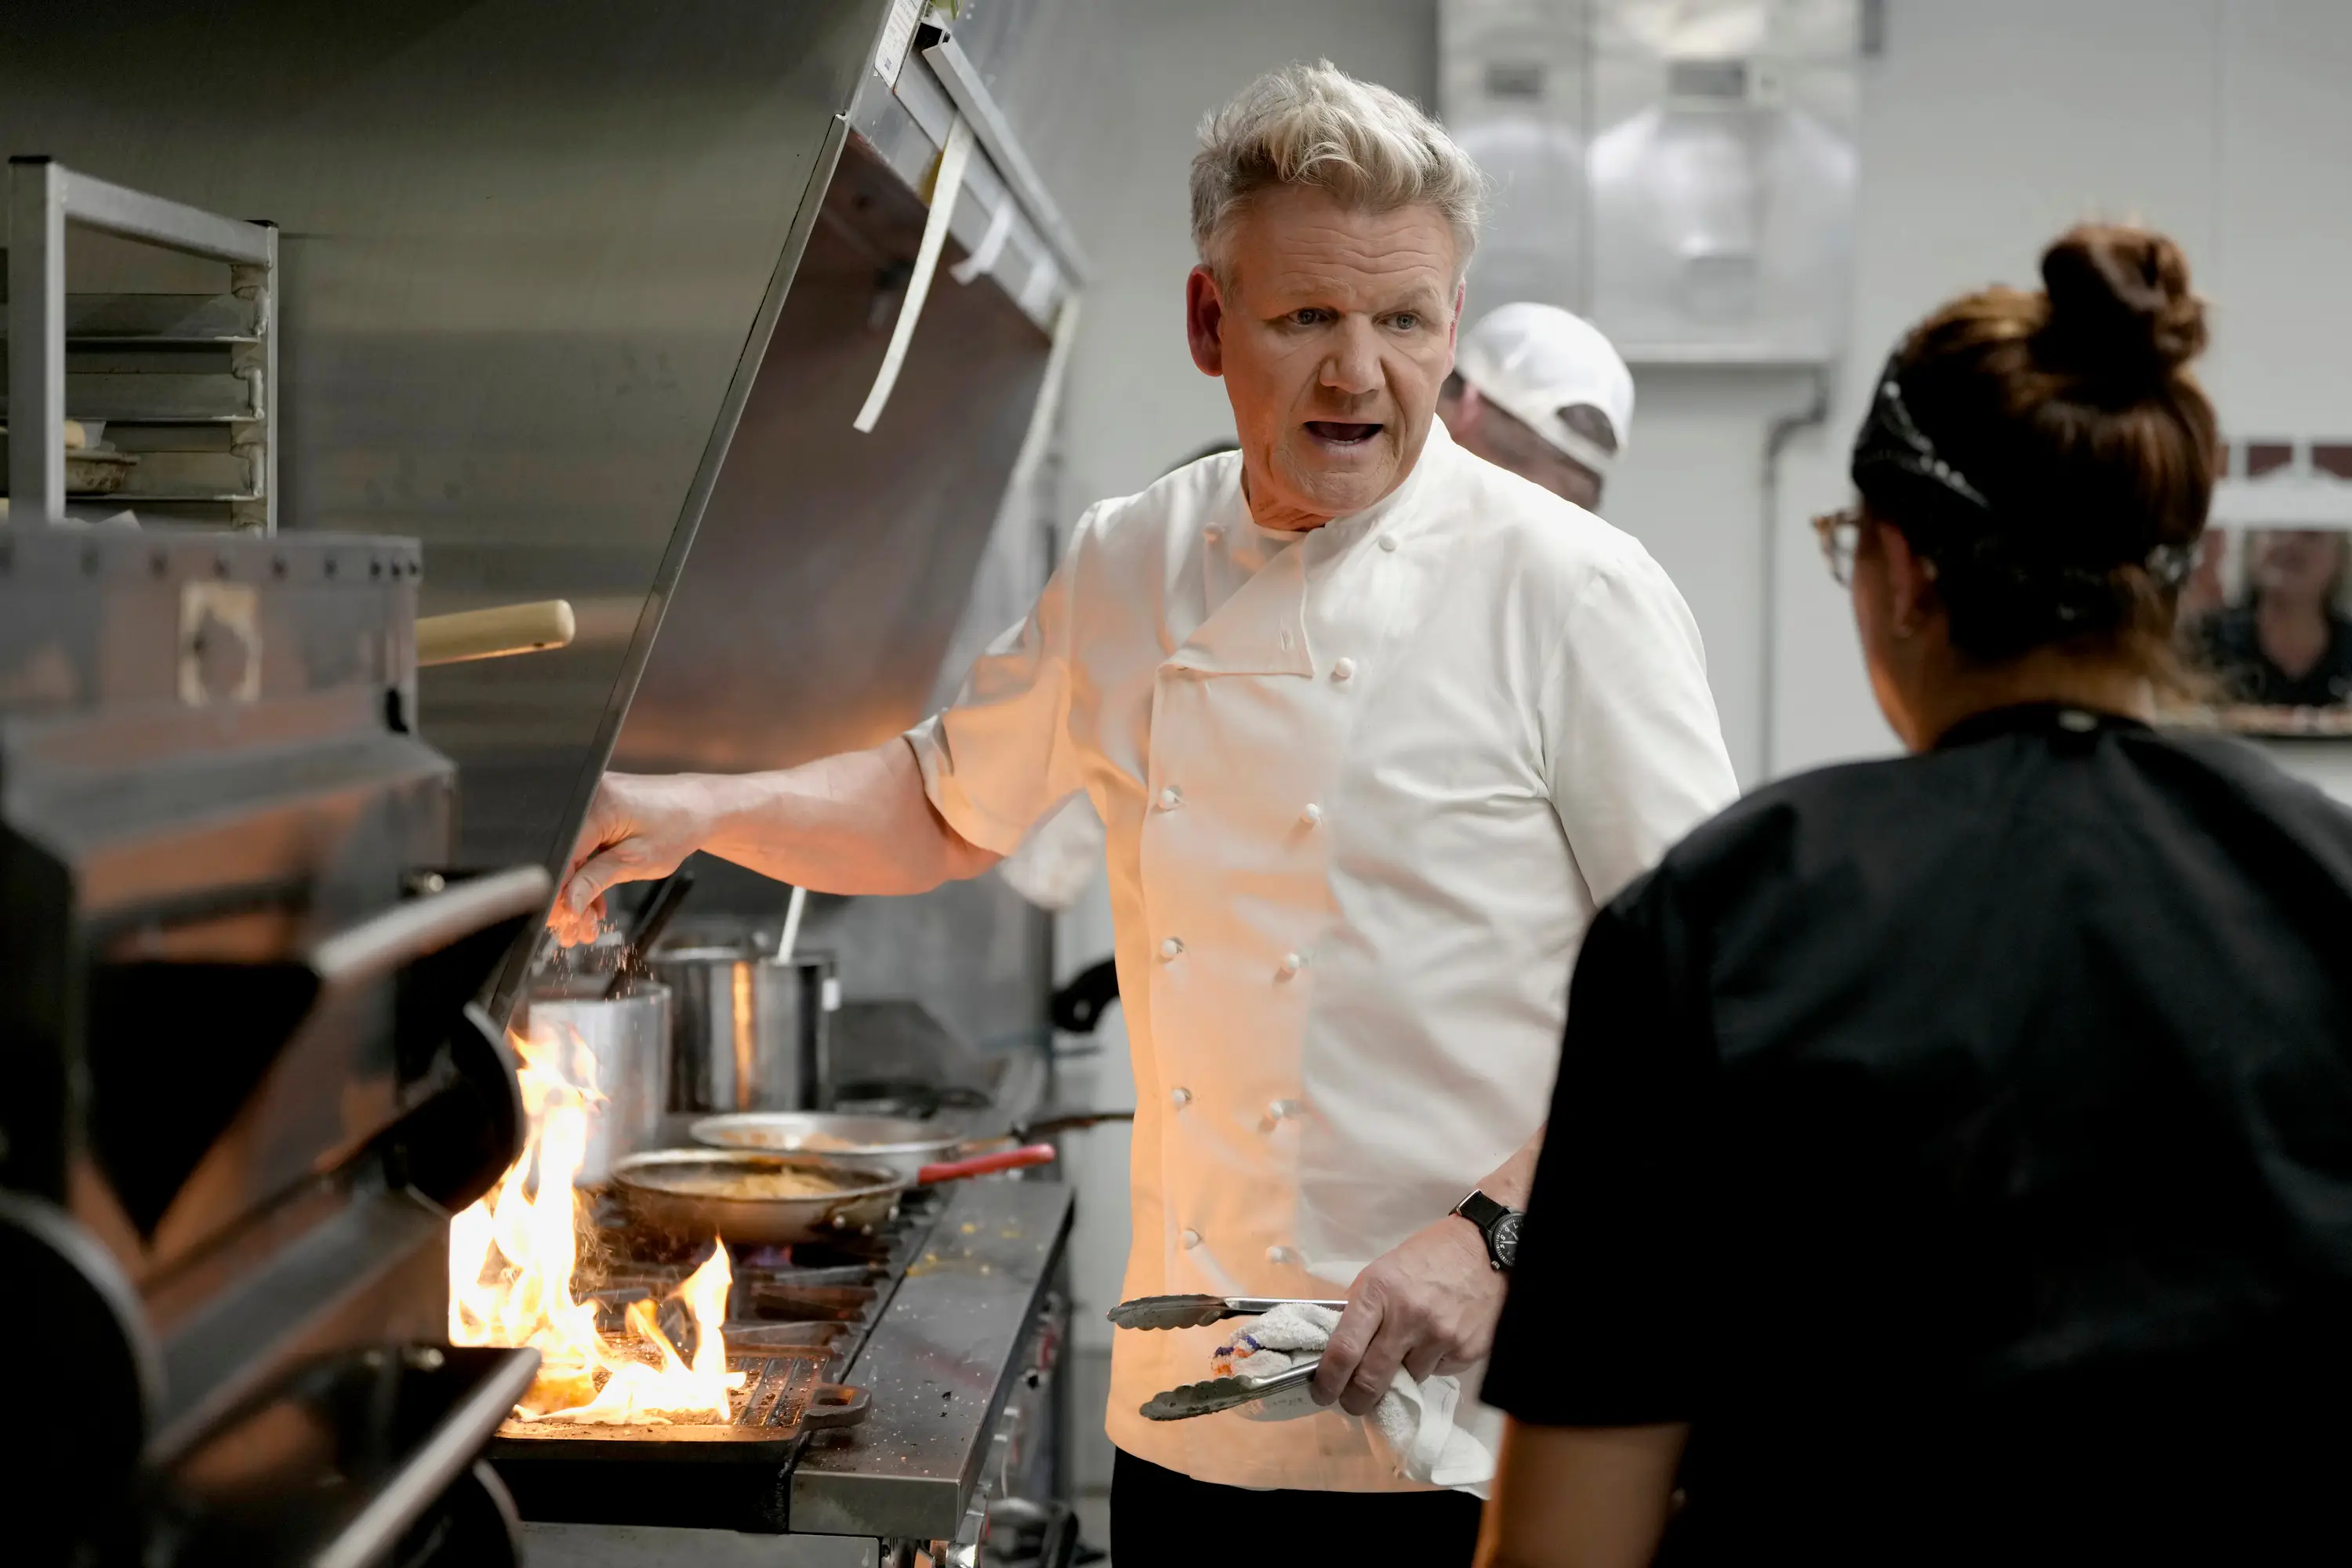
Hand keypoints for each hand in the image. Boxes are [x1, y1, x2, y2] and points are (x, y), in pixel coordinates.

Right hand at [548, 773, 713, 945]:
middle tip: (571, 931)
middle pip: (564, 858)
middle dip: (567, 899)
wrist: (698, 807)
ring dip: (578, 893)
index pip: (562, 856)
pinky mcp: (595, 814)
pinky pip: (582, 849)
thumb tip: (568, 904)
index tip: (560, 921)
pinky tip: (593, 904)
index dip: (558, 892)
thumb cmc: (677, 827)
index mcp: (595, 807)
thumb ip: (597, 880)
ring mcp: (589, 805)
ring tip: (584, 926)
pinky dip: (588, 876)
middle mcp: (586, 800)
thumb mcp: (637, 861)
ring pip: (572, 858)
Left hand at [1313, 1212, 1505, 1416]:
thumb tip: (1338, 1352)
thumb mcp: (1381, 1272)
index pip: (1344, 1350)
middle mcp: (1409, 1317)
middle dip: (1355, 1401)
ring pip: (1407, 1381)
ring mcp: (1440, 1338)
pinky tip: (1436, 1341)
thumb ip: (1360, 1310)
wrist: (1484, 1249)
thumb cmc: (1426, 1258)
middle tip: (1351, 1403)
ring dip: (1399, 1376)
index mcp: (1379, 1292)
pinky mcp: (1466, 1352)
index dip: (1328, 1380)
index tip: (1322, 1392)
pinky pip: (1436, 1373)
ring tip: (1407, 1351)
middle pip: (1371, 1380)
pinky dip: (1429, 1365)